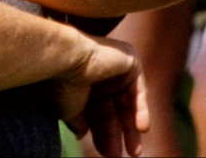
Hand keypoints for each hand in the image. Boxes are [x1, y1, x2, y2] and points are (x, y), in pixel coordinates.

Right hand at [56, 35, 147, 157]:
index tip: (104, 153)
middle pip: (111, 110)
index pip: (95, 113)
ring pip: (126, 103)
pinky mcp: (129, 60)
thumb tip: (81, 134)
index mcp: (81, 83)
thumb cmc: (63, 83)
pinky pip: (139, 89)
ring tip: (133, 151)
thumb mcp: (68, 110)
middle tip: (118, 156)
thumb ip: (78, 121)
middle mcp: (98, 75)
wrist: (68, 57)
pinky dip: (141, 109)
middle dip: (115, 135)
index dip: (100, 134)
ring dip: (130, 128)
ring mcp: (114, 67)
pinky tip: (142, 129)